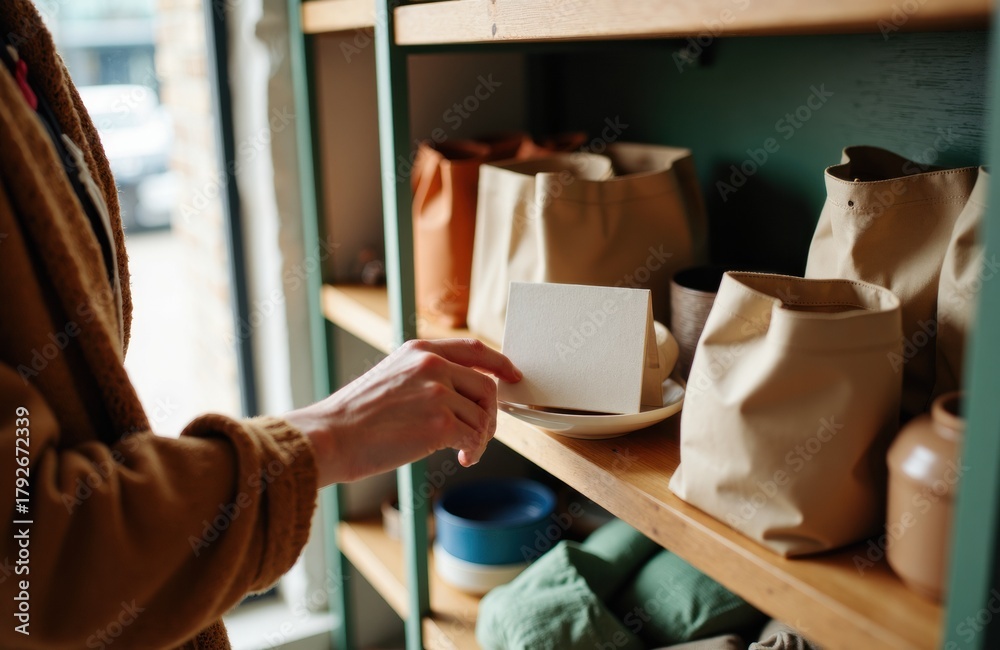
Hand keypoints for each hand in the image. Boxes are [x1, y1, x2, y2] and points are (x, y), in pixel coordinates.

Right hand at [285, 338, 521, 486]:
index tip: (512, 375)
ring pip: (482, 416)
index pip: (474, 348)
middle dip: (490, 414)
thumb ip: (425, 376)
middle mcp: (432, 365)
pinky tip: (461, 458)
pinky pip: (474, 437)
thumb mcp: (390, 376)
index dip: (499, 362)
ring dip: (479, 437)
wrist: (331, 437)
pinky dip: (473, 451)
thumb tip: (462, 394)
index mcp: (419, 350)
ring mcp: (438, 392)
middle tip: (482, 433)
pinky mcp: (440, 422)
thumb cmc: (355, 417)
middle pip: (486, 387)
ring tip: (463, 450)